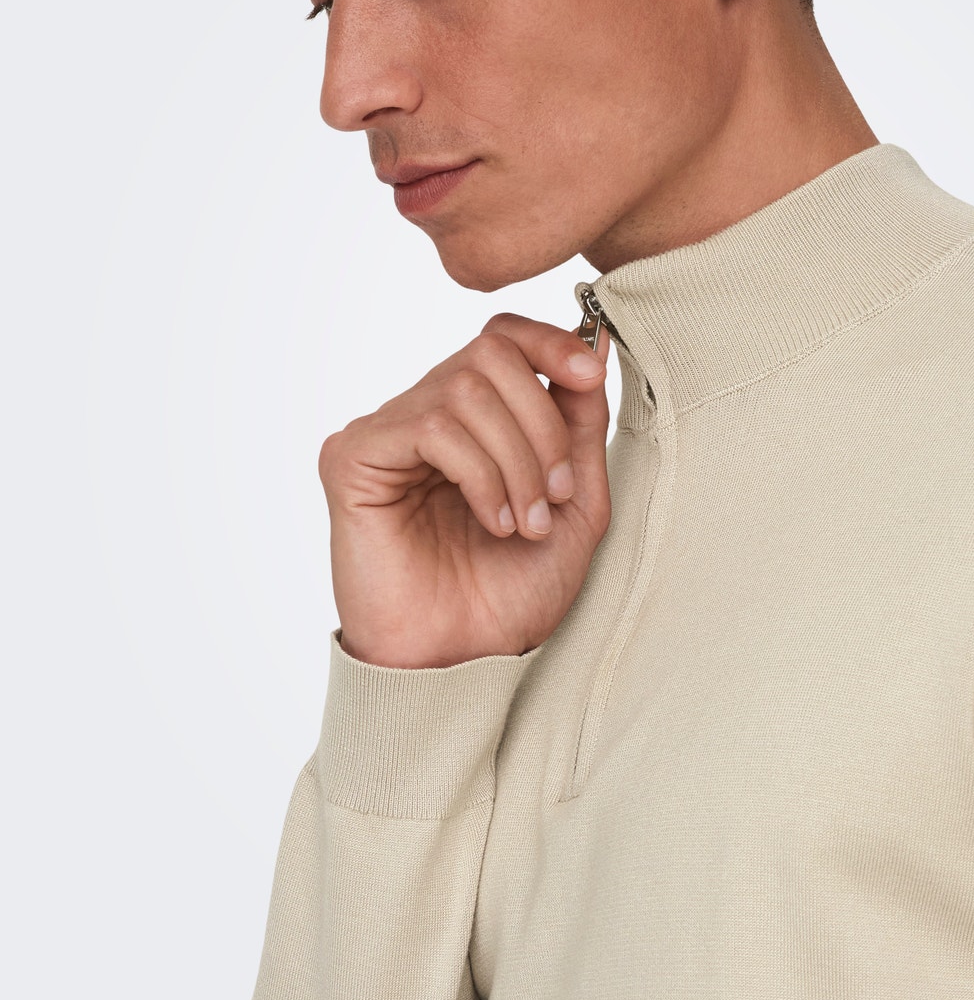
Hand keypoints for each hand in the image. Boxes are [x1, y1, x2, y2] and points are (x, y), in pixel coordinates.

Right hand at [319, 312, 611, 667]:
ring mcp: (385, 433)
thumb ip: (581, 423)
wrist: (466, 662)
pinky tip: (491, 521)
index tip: (588, 374)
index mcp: (474, 419)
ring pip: (464, 390)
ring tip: (524, 525)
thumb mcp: (575, 500)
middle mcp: (424, 414)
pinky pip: (429, 427)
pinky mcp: (351, 458)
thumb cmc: (511, 592)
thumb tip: (594, 345)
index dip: (549, 343)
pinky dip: (479, 473)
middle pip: (490, 355)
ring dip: (515, 460)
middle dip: (541, 423)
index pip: (502, 338)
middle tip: (554, 495)